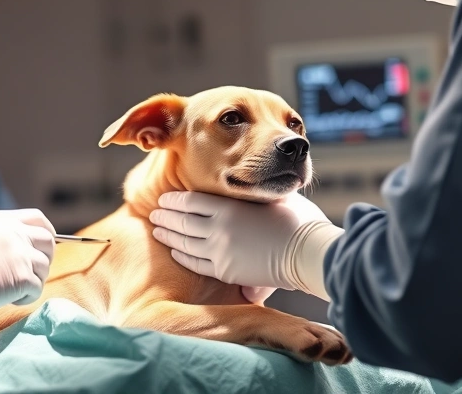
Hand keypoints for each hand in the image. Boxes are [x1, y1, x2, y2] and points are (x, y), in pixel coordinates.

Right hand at [0, 209, 55, 316]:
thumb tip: (8, 249)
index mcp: (2, 220)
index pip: (37, 219)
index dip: (46, 232)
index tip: (43, 246)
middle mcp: (15, 233)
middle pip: (48, 242)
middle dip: (45, 258)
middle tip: (29, 273)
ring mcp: (20, 254)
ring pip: (44, 268)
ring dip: (32, 280)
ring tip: (10, 290)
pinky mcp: (21, 277)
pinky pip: (37, 289)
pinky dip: (25, 297)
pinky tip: (9, 300)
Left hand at [149, 192, 342, 301]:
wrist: (308, 253)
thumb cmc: (298, 220)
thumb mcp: (272, 197)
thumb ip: (252, 195)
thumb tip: (246, 189)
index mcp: (228, 207)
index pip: (190, 202)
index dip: (174, 200)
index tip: (164, 198)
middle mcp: (218, 230)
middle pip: (182, 221)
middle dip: (165, 216)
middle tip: (154, 213)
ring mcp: (220, 252)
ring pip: (184, 242)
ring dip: (168, 234)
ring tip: (158, 229)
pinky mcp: (226, 272)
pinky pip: (196, 263)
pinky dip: (182, 255)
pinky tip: (176, 250)